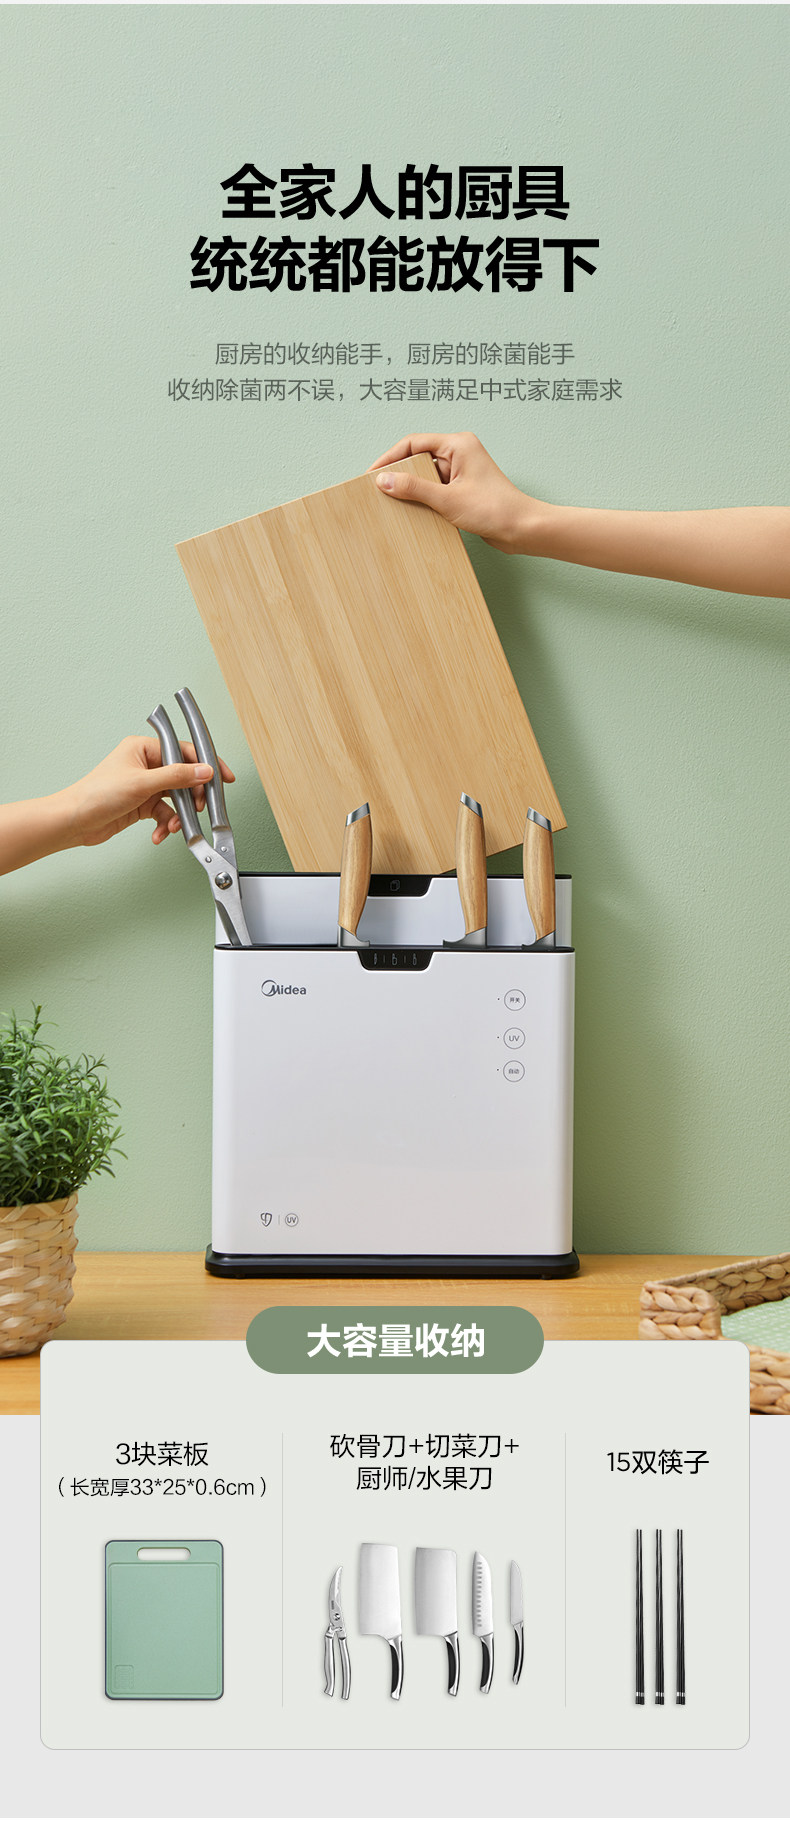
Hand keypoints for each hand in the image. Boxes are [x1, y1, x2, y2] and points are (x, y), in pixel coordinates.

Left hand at [60, 735, 236, 848]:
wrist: (75, 821)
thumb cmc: (96, 794)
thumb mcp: (142, 783)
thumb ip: (177, 777)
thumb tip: (204, 771)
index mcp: (143, 748)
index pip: (183, 751)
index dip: (205, 764)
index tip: (222, 777)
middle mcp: (145, 765)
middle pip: (182, 777)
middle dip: (191, 796)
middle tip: (199, 807)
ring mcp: (144, 786)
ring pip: (175, 798)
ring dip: (177, 815)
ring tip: (174, 826)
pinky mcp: (141, 804)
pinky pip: (164, 813)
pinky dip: (164, 824)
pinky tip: (159, 833)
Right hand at [369, 432, 535, 553]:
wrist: (522, 529)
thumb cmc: (495, 509)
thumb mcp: (447, 499)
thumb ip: (413, 488)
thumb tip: (383, 481)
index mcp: (458, 444)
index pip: (413, 442)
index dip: (390, 458)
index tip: (372, 474)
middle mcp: (460, 452)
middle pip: (418, 457)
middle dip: (399, 473)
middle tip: (379, 490)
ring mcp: (462, 470)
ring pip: (426, 474)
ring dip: (412, 488)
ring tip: (393, 502)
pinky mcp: (463, 488)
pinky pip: (435, 488)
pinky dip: (423, 498)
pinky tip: (413, 511)